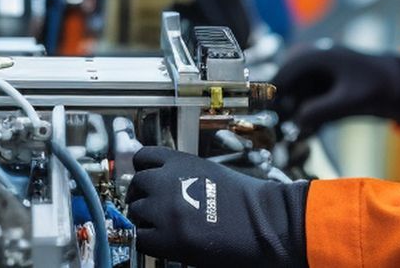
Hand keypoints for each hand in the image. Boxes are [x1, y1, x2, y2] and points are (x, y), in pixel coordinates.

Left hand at [125, 147, 307, 267]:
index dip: (144, 171)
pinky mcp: (166, 239)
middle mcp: (166, 182)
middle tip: (153, 208)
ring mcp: (163, 211)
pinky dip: (148, 241)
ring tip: (163, 227)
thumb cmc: (247, 200)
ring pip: (135, 212)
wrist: (264, 222)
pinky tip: (164, 243)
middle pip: (136, 185)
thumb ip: (183, 173)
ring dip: (145, 219)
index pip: (143, 157)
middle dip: (142, 196)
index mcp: (179, 162)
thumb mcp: (211, 172)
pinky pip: (139, 238)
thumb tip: (164, 183)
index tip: (147, 181)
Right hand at [270, 47, 399, 134]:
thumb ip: (320, 111)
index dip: (271, 97)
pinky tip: (307, 132)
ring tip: (292, 134)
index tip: (264, 117)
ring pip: (295, 97)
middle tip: (278, 130)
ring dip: (293, 115)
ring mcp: (319, 77)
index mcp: (315, 57)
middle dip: (282, 108)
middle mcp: (313, 64)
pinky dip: (306, 116)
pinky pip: (307, 103)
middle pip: (285, 87)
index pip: (282, 75)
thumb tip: (295, 123)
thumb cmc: (380, 86)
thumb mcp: (349, 101)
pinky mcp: (326, 90)